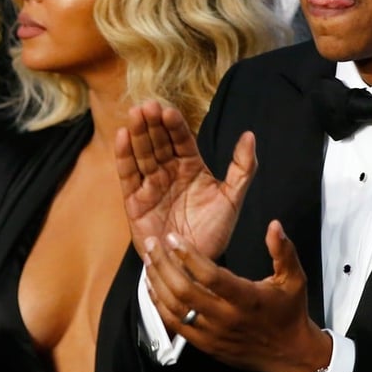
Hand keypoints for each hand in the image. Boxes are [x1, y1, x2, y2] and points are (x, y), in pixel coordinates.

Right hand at [115, 100, 256, 259]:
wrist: (194, 266)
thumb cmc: (214, 232)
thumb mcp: (233, 198)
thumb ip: (243, 168)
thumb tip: (250, 135)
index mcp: (191, 167)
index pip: (182, 140)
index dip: (175, 126)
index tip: (169, 111)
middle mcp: (169, 172)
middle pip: (159, 142)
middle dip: (153, 124)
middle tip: (148, 106)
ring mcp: (151, 185)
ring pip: (143, 154)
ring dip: (138, 134)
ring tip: (135, 114)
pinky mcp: (134, 201)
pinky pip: (128, 175)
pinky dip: (124, 156)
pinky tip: (122, 136)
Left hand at [144, 220, 331, 371]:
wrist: (290, 354)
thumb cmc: (290, 313)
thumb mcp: (294, 279)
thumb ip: (283, 251)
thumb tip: (274, 226)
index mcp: (247, 300)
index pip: (211, 276)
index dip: (189, 256)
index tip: (173, 238)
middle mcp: (227, 318)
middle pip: (185, 291)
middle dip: (164, 265)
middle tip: (153, 245)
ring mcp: (213, 334)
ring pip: (175, 309)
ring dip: (158, 283)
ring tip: (149, 261)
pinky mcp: (205, 344)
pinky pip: (174, 324)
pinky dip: (159, 305)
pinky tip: (153, 288)